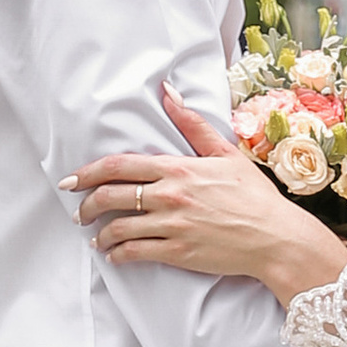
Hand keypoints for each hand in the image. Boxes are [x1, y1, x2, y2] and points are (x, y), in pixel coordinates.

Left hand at [64, 96, 346, 301]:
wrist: (276, 238)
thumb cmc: (254, 196)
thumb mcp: (226, 153)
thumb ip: (193, 124)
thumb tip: (168, 91)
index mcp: (178, 168)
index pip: (119, 166)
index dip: (88, 173)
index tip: (71, 180)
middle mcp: (170, 196)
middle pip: (110, 196)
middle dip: (86, 205)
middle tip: (78, 212)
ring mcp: (172, 225)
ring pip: (118, 229)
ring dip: (100, 235)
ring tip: (96, 238)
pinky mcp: (178, 252)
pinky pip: (135, 253)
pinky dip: (119, 254)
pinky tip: (115, 255)